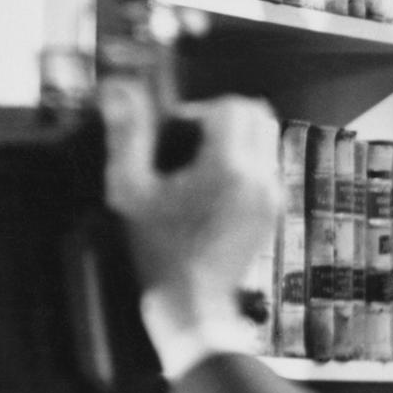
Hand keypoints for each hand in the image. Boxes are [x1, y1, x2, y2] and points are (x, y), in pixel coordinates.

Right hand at [103, 86, 277, 372]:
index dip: (200, 110)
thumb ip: (127, 135)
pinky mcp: (274, 212)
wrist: (193, 304)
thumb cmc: (156, 249)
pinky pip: (266, 169)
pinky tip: (210, 192)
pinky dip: (244, 165)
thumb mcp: (130, 190)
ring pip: (266, 141)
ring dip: (235, 140)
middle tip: (188, 143)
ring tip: (197, 169)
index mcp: (228, 168)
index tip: (175, 134)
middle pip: (258, 117)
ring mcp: (272, 196)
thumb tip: (117, 88)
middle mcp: (260, 178)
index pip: (233, 106)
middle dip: (223, 118)